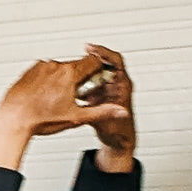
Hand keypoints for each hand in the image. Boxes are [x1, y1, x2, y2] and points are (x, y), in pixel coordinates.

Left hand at [0, 48, 135, 171]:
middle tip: (76, 95)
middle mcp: (54, 66)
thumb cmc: (40, 119)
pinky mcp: (28, 72)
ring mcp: (40, 67)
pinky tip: (45, 97)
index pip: (93, 61)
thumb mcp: (76, 117)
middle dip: (80, 78)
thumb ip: (101, 112)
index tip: (97, 80)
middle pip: (76, 65)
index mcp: (69, 73)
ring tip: (57, 99)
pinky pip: (44, 72)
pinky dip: (48, 81)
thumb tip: (120, 112)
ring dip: (63, 79)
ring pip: (59, 69)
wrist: (13, 120)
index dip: (97, 71)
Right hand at [77, 43, 135, 170]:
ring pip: (93, 73)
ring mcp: (106, 88)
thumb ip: (99, 116)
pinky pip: (87, 83)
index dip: (103, 52)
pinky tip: (69, 87)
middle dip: (87, 62)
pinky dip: (78, 83)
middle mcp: (115, 84)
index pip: (116, 61)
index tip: (90, 49)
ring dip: (81, 73)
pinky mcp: (98, 94)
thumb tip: (93, 110)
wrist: (118, 141)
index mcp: (122, 86)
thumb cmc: (120, 132)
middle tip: (74, 63)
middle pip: (102, 63)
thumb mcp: (106, 124)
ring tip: (69, 75)